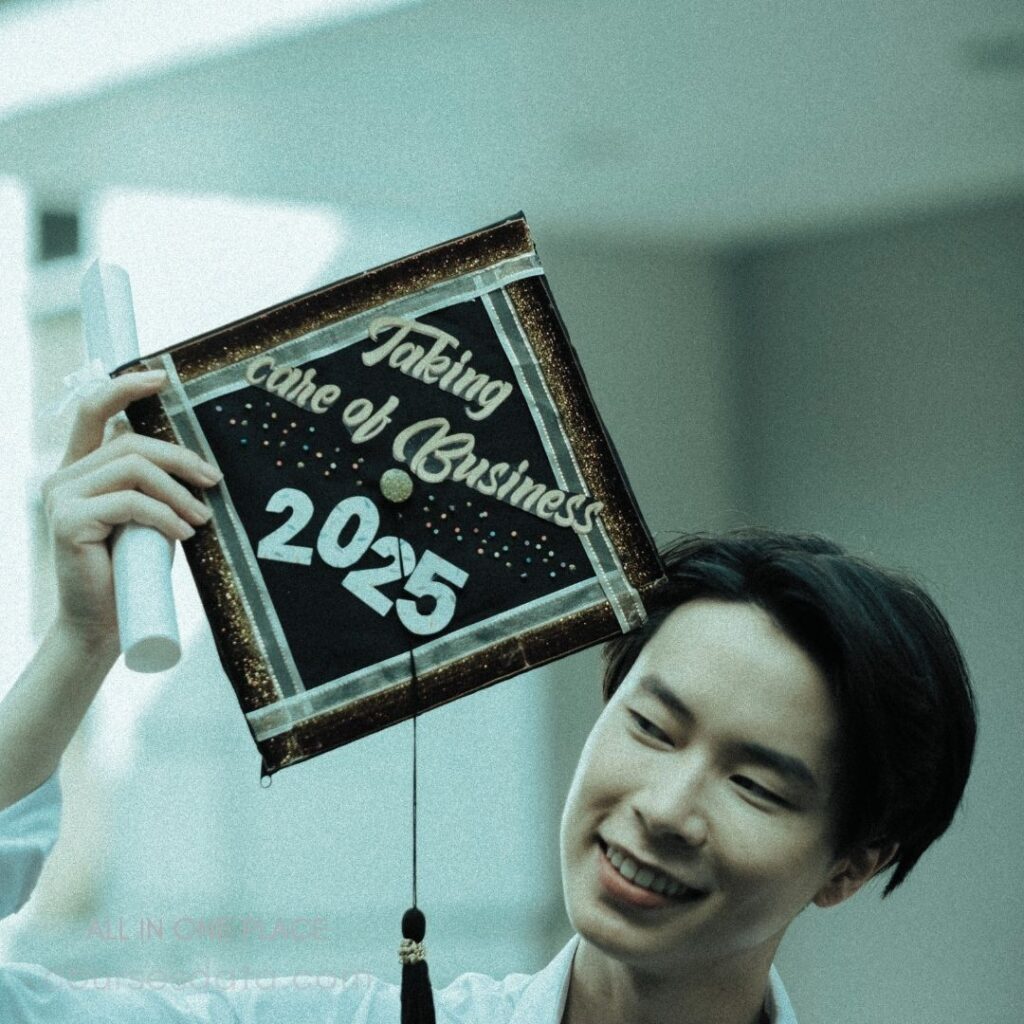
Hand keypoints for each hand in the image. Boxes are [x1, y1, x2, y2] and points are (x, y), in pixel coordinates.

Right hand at [42, 370, 221, 643]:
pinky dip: (165, 515)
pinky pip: (129, 502)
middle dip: (179, 456)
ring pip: (132, 467)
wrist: (103, 624)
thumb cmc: (132, 570)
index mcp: (80, 469)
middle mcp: (65, 477)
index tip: (161, 378)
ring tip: (202, 517)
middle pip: (129, 441)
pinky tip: (184, 535)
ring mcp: (62, 497)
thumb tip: (199, 463)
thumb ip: (155, 486)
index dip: (125, 387)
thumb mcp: (148, 518)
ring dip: (177, 491)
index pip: (93, 410)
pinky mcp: (68, 521)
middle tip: (213, 481)